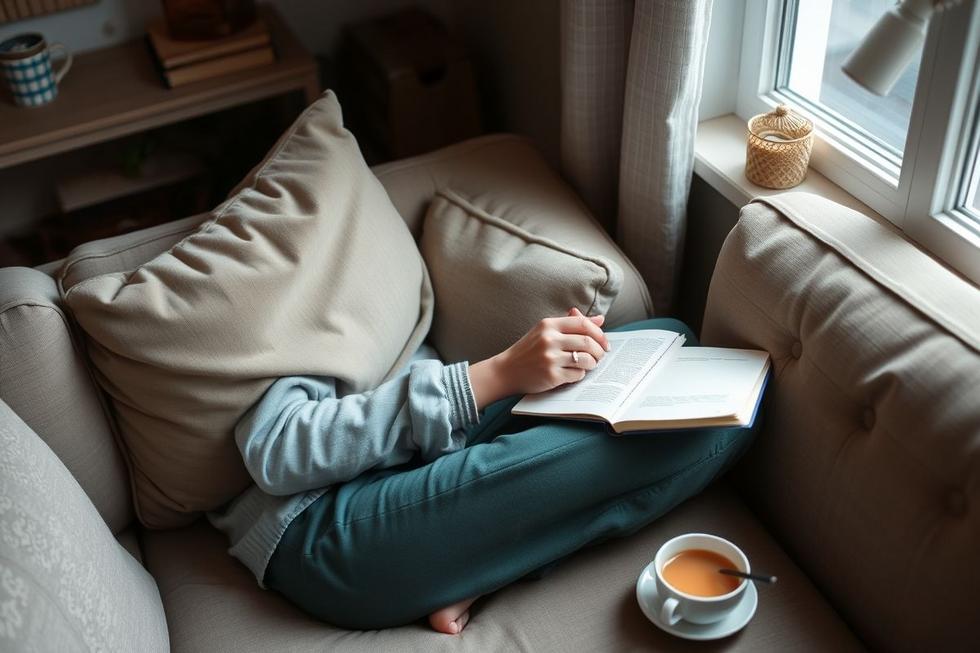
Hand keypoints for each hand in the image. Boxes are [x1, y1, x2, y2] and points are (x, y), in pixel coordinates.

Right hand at [468, 308, 609, 408]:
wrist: (506, 371)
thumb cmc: (528, 350)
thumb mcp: (545, 331)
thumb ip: (571, 324)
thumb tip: (600, 319)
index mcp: (548, 324)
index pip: (583, 323)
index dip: (599, 333)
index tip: (604, 343)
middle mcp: (549, 339)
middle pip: (588, 342)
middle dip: (600, 351)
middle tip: (601, 356)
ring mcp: (550, 358)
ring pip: (586, 359)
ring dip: (592, 364)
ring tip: (589, 365)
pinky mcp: (551, 375)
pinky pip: (577, 375)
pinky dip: (580, 375)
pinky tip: (573, 374)